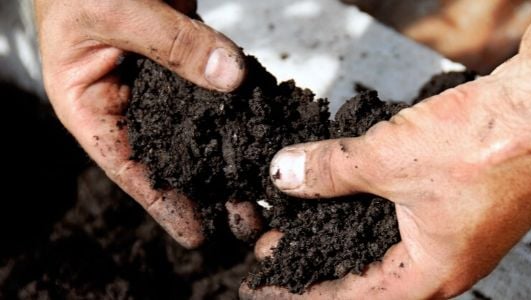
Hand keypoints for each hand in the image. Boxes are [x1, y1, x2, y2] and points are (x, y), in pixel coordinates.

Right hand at [35, 0, 255, 247]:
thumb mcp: (113, 9)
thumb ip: (170, 42)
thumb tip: (231, 77)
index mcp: (90, 103)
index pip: (127, 166)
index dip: (162, 203)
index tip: (197, 234)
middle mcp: (126, 100)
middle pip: (169, 155)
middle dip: (207, 188)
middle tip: (246, 219)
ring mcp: (159, 80)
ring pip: (197, 127)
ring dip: (228, 155)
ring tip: (260, 187)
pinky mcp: (186, 57)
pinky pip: (215, 87)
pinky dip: (237, 109)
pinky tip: (260, 130)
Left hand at [241, 5, 530, 298]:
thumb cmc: (490, 144)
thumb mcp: (389, 159)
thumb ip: (331, 170)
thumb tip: (285, 173)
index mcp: (429, 272)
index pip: (349, 299)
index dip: (299, 292)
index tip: (266, 283)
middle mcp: (439, 260)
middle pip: (361, 273)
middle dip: (314, 259)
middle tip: (275, 247)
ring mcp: (448, 231)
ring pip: (376, 241)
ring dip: (335, 229)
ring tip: (298, 218)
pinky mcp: (450, 200)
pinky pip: (393, 213)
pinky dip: (360, 204)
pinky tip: (340, 190)